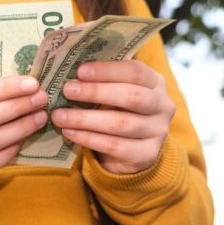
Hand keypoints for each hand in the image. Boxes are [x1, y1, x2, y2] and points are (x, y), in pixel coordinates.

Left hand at [51, 60, 175, 173]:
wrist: (131, 150)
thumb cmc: (118, 110)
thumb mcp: (115, 91)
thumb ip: (101, 81)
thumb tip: (69, 73)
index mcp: (156, 82)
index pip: (136, 71)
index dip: (107, 70)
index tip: (80, 71)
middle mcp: (163, 105)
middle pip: (131, 96)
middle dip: (96, 92)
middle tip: (68, 90)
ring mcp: (158, 131)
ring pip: (120, 123)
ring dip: (85, 119)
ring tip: (60, 116)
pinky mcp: (147, 154)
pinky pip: (115, 145)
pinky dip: (89, 138)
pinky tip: (70, 133)